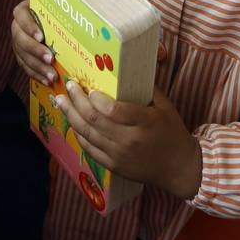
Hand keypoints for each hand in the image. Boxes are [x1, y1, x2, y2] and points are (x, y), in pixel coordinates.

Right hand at [12, 0, 54, 83]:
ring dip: (38, 67)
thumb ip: (60, 11)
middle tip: (50, 59)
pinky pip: (26, 67)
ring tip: (52, 76)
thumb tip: (76, 17)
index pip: (21, 15)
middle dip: (36, 51)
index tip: (41, 36)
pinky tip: (47, 81)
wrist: (50, 21)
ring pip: (23, 56)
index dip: (29, 27)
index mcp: (23, 11)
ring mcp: (18, 43)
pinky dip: (37, 75)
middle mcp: (17, 27)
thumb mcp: (55, 9)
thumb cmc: (55, 13)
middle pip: (21, 39)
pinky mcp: (21, 57)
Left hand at [56, 81, 202, 199]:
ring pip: (88, 134)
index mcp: (145, 122)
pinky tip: (73, 122)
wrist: (178, 168)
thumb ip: (148, 89)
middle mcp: (129, 140)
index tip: (88, 87)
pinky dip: (79, 135)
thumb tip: (128, 71)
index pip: (114, 110)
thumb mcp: (166, 107)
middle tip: (69, 86)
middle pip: (95, 120)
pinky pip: (90, 149)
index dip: (97, 98)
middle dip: (77, 101)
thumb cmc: (172, 133)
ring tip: (61, 101)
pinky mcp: (113, 166)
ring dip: (71, 115)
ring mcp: (119, 155)